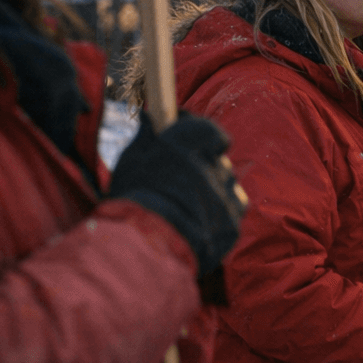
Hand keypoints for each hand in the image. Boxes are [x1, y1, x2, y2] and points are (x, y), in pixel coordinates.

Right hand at [108, 112, 246, 298]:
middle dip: (206, 166)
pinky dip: (219, 214)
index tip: (189, 141)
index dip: (200, 135)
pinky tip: (200, 221)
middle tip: (184, 179)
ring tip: (190, 203)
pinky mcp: (232, 223)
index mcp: (189, 143)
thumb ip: (146, 136)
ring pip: (227, 184)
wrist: (147, 245)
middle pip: (218, 159)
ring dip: (214, 189)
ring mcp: (225, 195)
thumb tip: (149, 117)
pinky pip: (231, 211)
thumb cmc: (133, 197)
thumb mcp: (130, 160)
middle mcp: (213, 164)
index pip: (208, 130)